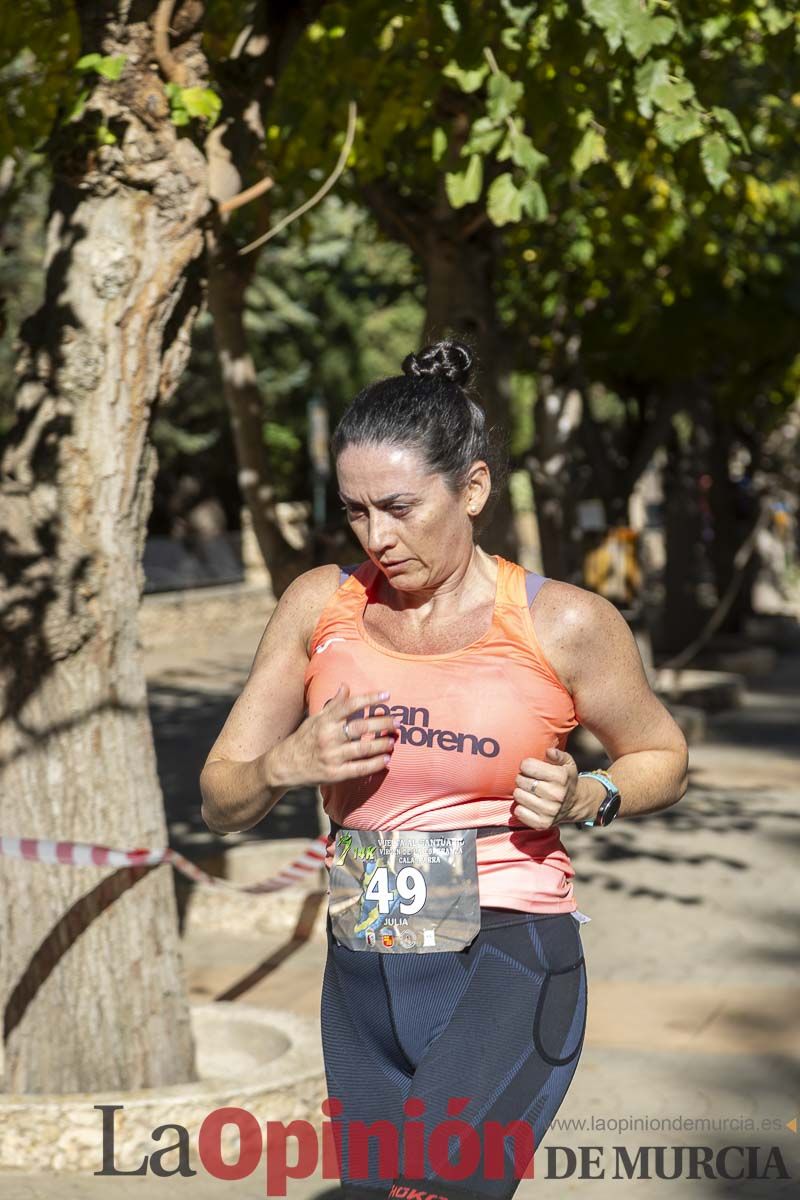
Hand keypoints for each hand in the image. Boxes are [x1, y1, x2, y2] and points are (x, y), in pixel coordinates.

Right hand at [267, 684, 398, 787]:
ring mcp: (331, 757)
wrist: (284, 766)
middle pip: (361, 727)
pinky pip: (359, 769)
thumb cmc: (303, 739)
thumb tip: (346, 686)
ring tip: (393, 740)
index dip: (369, 699)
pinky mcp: (334, 774)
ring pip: (363, 748)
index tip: (387, 695)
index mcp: (324, 721)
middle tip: (397, 722)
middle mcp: (328, 737)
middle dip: (382, 723)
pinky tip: (386, 760)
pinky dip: (375, 764)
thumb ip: (333, 705)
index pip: (350, 705)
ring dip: (381, 744)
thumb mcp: (315, 719)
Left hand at [512, 746, 584, 829]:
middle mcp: (556, 795)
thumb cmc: (566, 780)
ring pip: (518, 796)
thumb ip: (557, 755)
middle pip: (521, 780)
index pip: (528, 766)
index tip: (529, 767)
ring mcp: (549, 811)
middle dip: (522, 778)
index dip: (526, 765)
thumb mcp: (567, 763)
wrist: (575, 804)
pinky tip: (529, 803)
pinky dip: (520, 807)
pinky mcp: (542, 824)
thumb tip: (548, 751)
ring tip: (529, 791)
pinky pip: (519, 812)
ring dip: (521, 792)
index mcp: (561, 777)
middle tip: (529, 780)